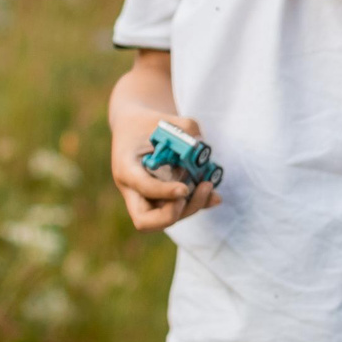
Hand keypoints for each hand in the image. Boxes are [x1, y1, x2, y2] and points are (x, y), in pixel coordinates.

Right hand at [113, 113, 220, 231]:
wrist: (135, 127)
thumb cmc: (147, 122)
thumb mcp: (163, 120)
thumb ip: (185, 130)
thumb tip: (203, 150)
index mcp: (126, 169)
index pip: (142, 188)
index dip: (163, 192)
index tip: (184, 189)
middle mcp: (133, 190)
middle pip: (144, 221)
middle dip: (171, 215)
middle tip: (190, 193)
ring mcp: (146, 199)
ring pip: (164, 220)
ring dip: (190, 208)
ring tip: (208, 185)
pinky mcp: (162, 200)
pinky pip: (179, 211)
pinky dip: (197, 205)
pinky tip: (214, 196)